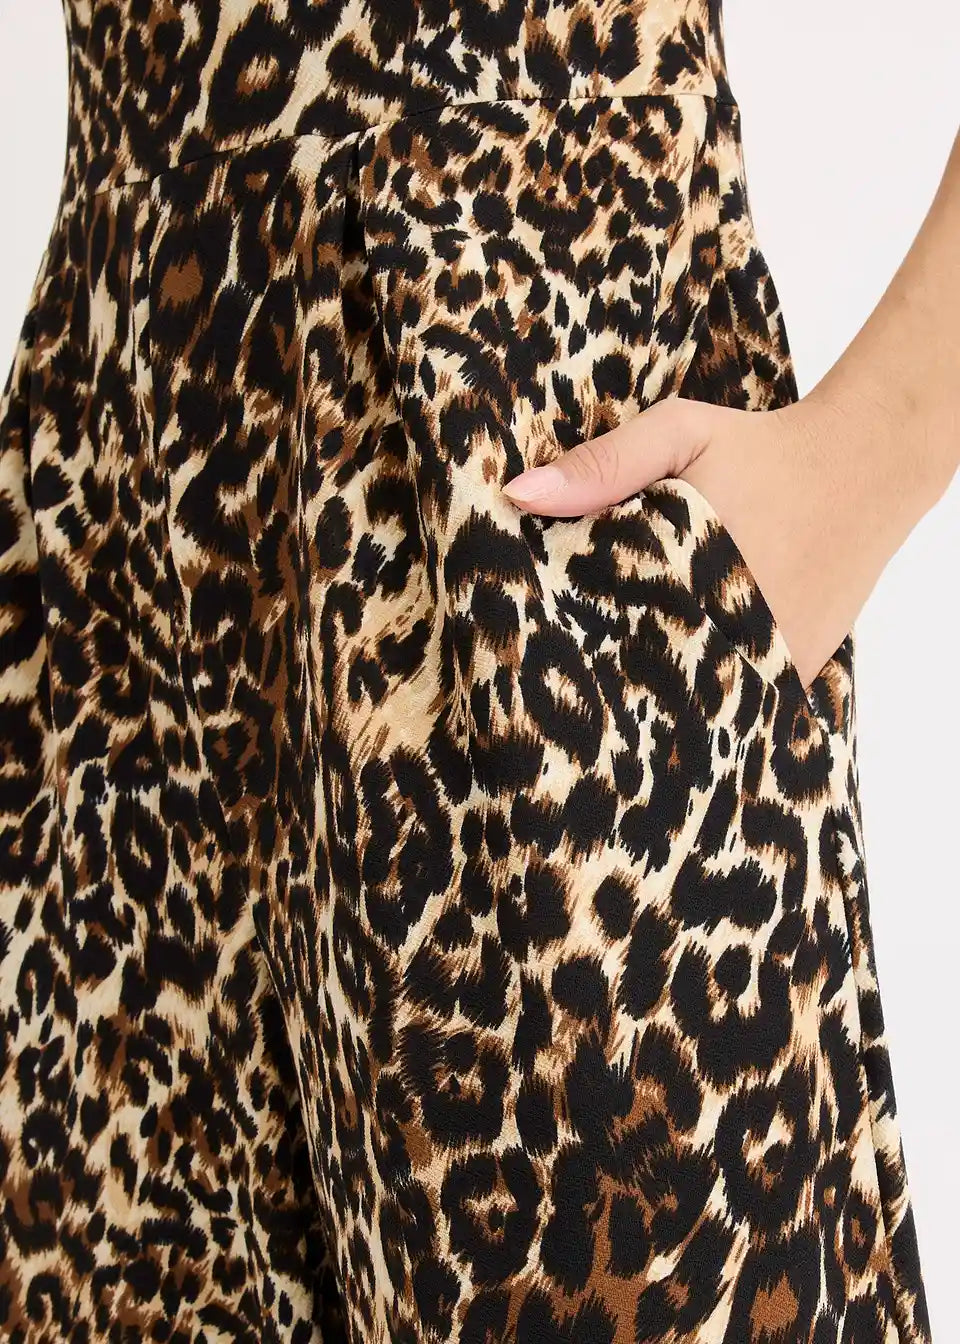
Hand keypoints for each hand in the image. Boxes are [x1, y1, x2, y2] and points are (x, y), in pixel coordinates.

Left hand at [501, 394, 905, 691]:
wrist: (867, 465)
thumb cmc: (762, 447)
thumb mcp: (679, 434)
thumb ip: (604, 463)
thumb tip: (520, 496)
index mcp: (689, 574)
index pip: (602, 634)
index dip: (566, 646)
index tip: (536, 654)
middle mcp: (733, 627)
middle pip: (644, 676)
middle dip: (607, 679)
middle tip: (567, 688)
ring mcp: (771, 657)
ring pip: (695, 700)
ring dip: (660, 696)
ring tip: (622, 694)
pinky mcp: (797, 670)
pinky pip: (741, 700)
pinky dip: (710, 696)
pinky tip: (683, 683)